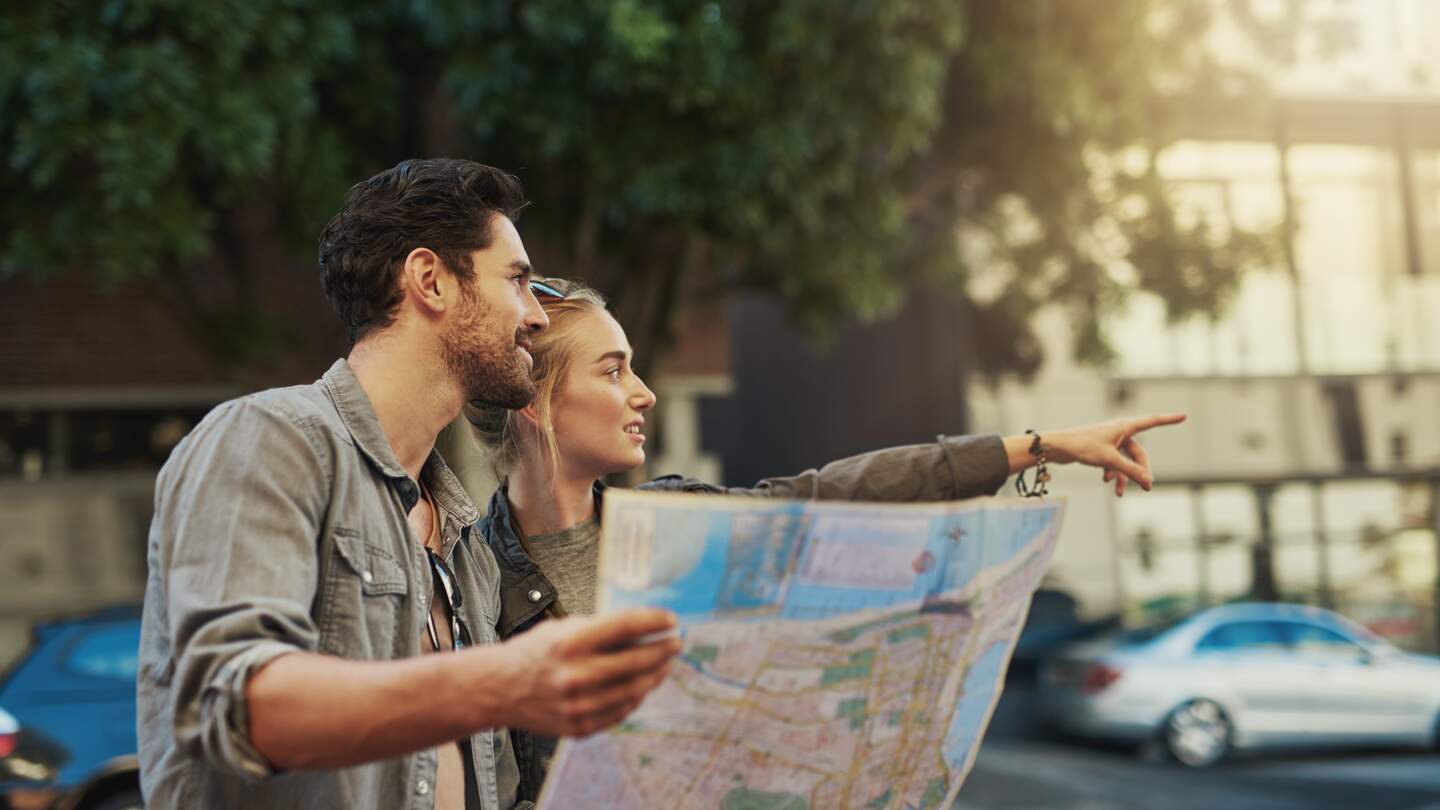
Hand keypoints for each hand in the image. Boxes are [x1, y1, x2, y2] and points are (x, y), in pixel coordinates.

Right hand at [492, 608, 680, 737]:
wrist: (498, 689)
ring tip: (664, 665)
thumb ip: (600, 629)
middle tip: (676, 643)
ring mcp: (578, 705)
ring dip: (656, 675)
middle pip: (636, 660)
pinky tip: (643, 686)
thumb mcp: (563, 629)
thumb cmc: (534, 653)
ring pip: (634, 689)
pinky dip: (636, 697)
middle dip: (663, 650)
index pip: (626, 627)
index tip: (671, 619)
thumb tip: (645, 629)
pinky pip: (620, 712)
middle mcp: (575, 675)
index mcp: (570, 643)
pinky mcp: (579, 726)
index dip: (654, 622)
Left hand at [1009, 413, 1185, 495]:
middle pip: (1138, 452)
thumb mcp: (1109, 460)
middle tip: (1146, 487)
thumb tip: (1148, 479)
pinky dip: (1113, 472)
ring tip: (1120, 492)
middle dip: (1141, 470)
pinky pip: (1114, 462)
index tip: (1184, 415)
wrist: (1057, 447)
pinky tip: (1107, 482)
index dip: (1168, 419)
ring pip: (1125, 460)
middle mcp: (1118, 431)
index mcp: (1123, 426)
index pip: (1152, 421)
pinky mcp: (1100, 448)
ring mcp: (1109, 440)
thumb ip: (1129, 470)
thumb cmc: (1082, 447)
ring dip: (1124, 476)